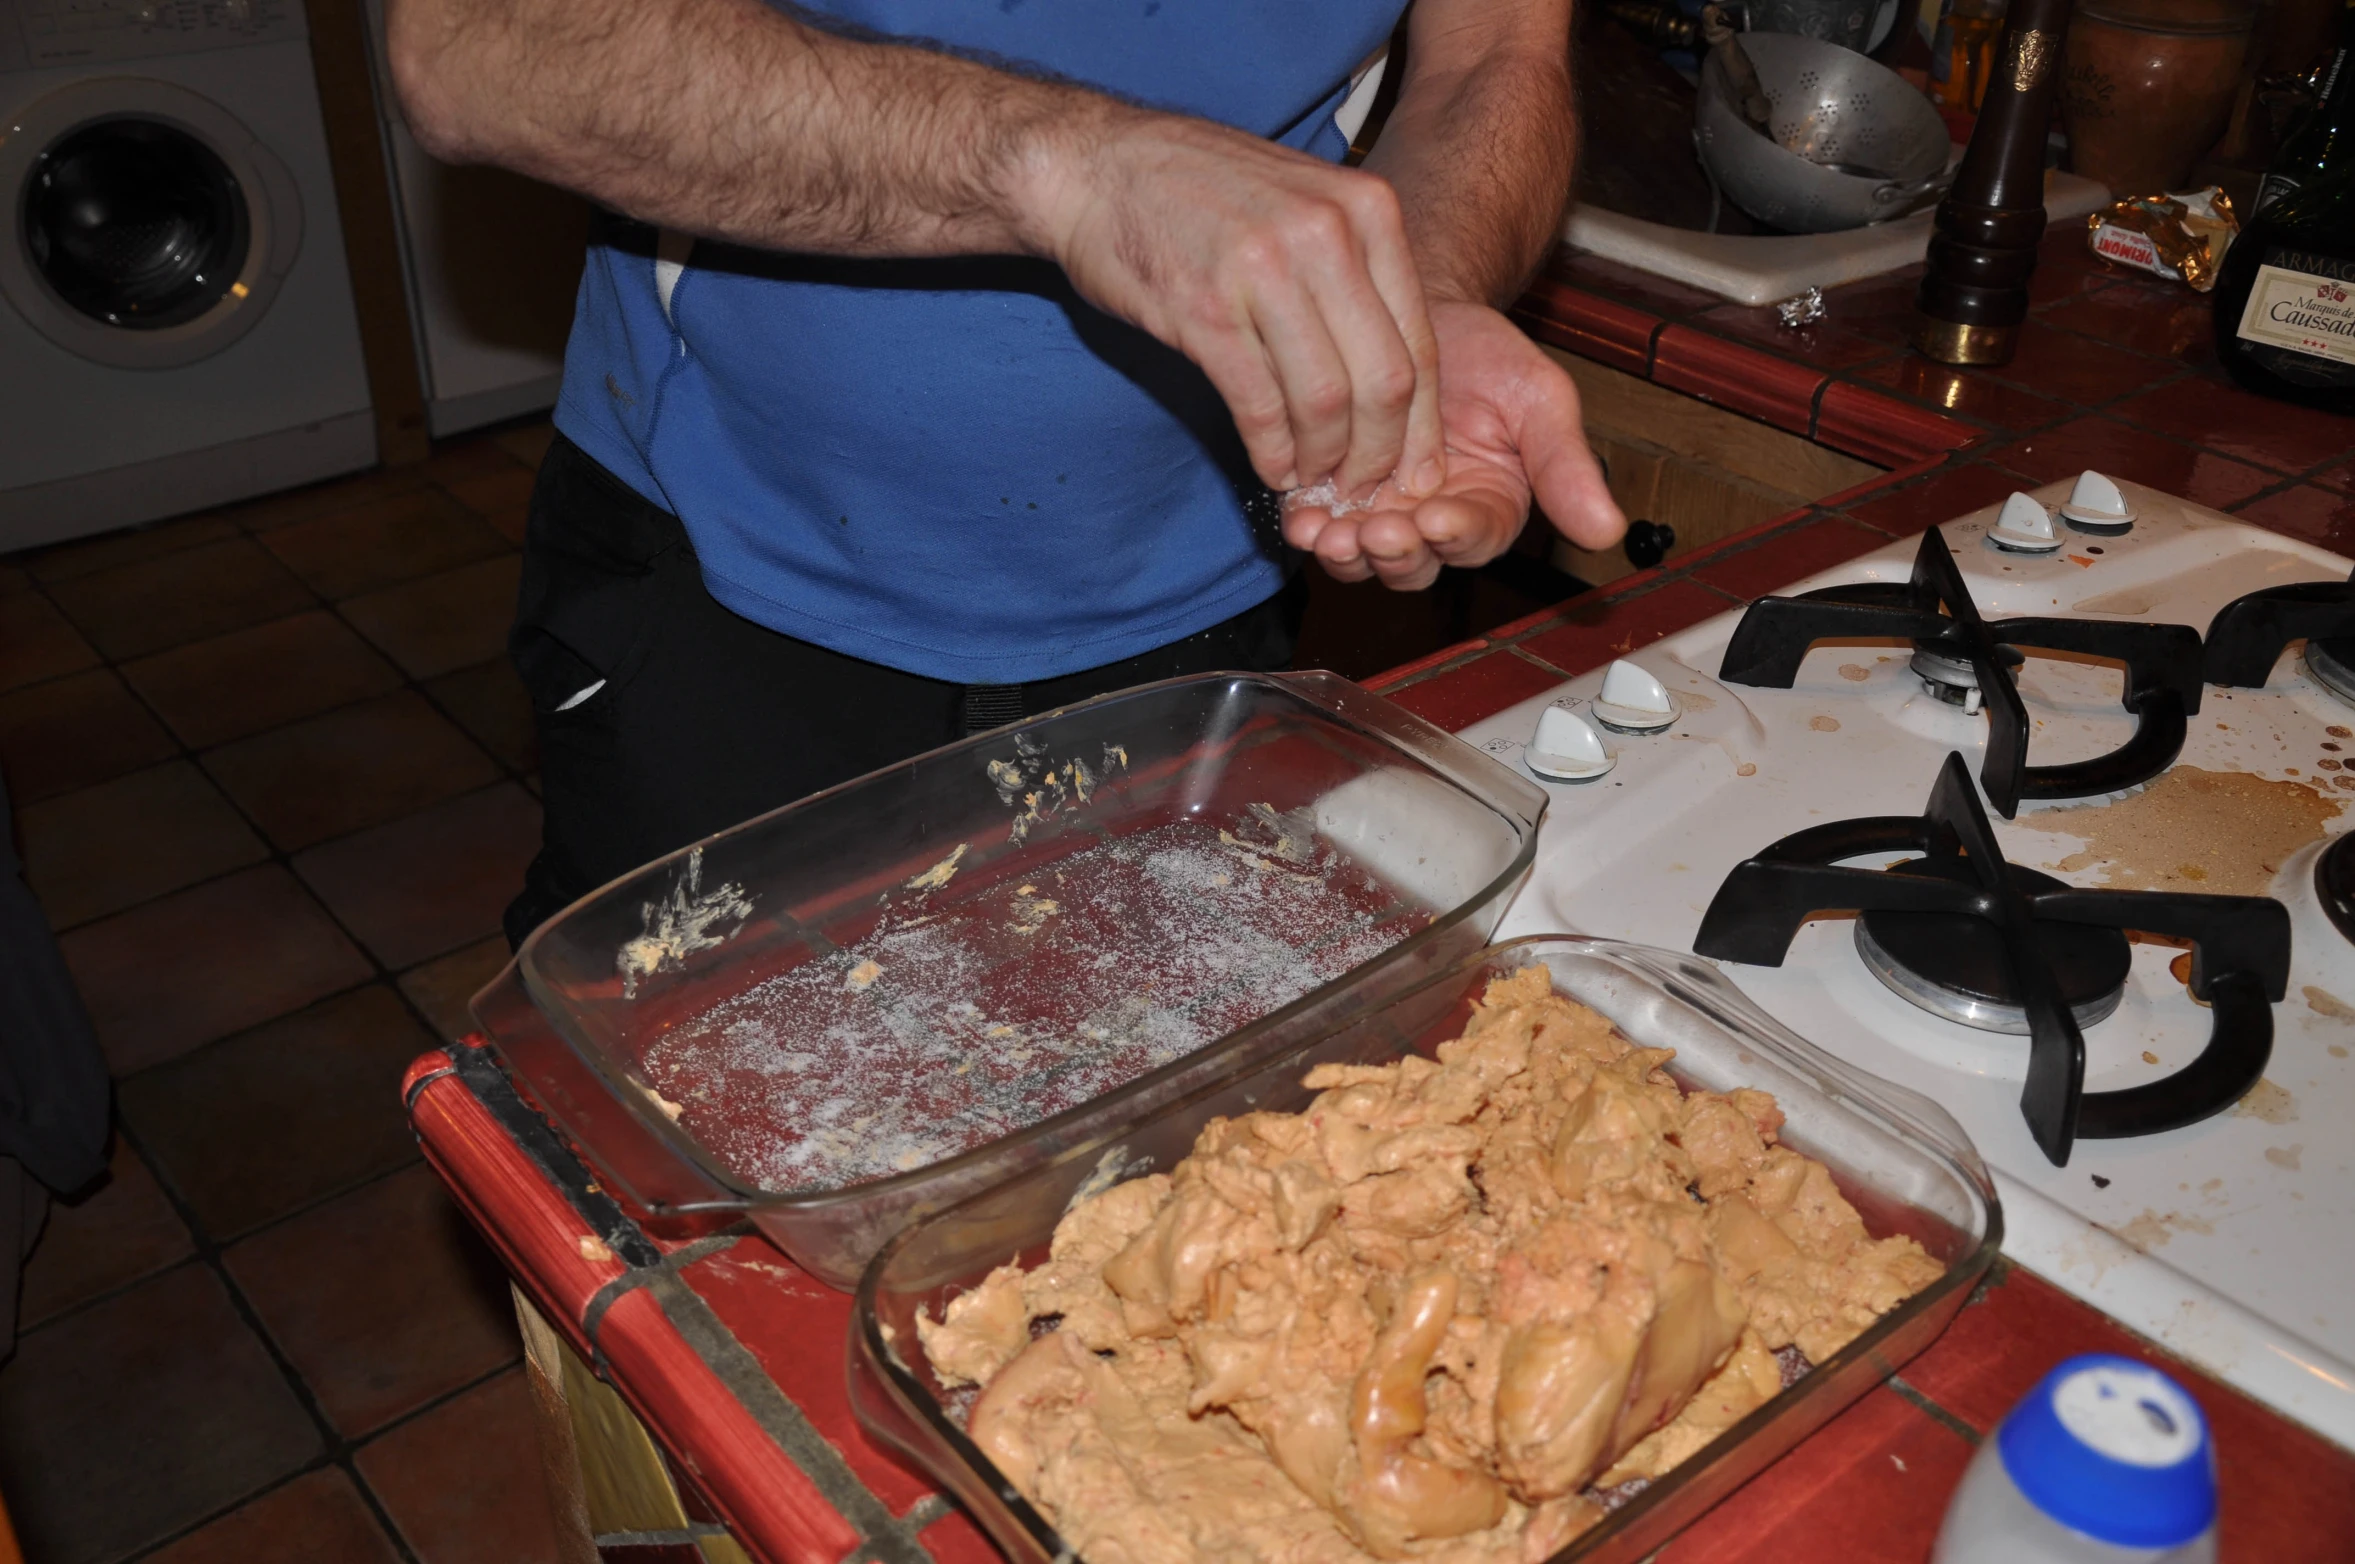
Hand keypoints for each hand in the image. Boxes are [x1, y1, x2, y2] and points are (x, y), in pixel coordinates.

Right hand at [1025, 109, 1447, 502]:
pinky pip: (1260, 405)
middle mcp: (1326, 235)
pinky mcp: (1206, 311)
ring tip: (1312, 481)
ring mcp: (1265, 271)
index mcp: (1367, 209)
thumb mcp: (1304, 201)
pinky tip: (1271, 469)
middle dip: (1380, 455)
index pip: (1420, 342)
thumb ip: (1354, 268)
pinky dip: (1272, 451)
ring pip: (1327, 402)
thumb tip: (1393, 369)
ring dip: (1323, 460)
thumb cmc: (1198, 191)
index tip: (1415, 472)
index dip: (1421, 425)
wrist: (1095, 166)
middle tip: (1364, 489)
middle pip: (1385, 381)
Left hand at [1280, 301, 1624, 590]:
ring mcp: (1378, 512)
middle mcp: (1432, 522)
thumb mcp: (1540, 399)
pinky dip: (1307, 526)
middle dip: (1392, 552)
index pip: (1476, 540)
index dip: (1456, 536)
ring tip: (1328, 532)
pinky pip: (1317, 526)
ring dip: (1345, 552)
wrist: (1417, 311)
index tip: (1438, 519)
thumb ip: (1568, 466)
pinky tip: (1299, 514)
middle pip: (1413, 562)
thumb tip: (1608, 529)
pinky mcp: (1330, 496)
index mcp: (1490, 508)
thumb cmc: (1486, 355)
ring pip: (1361, 556)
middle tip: (1375, 532)